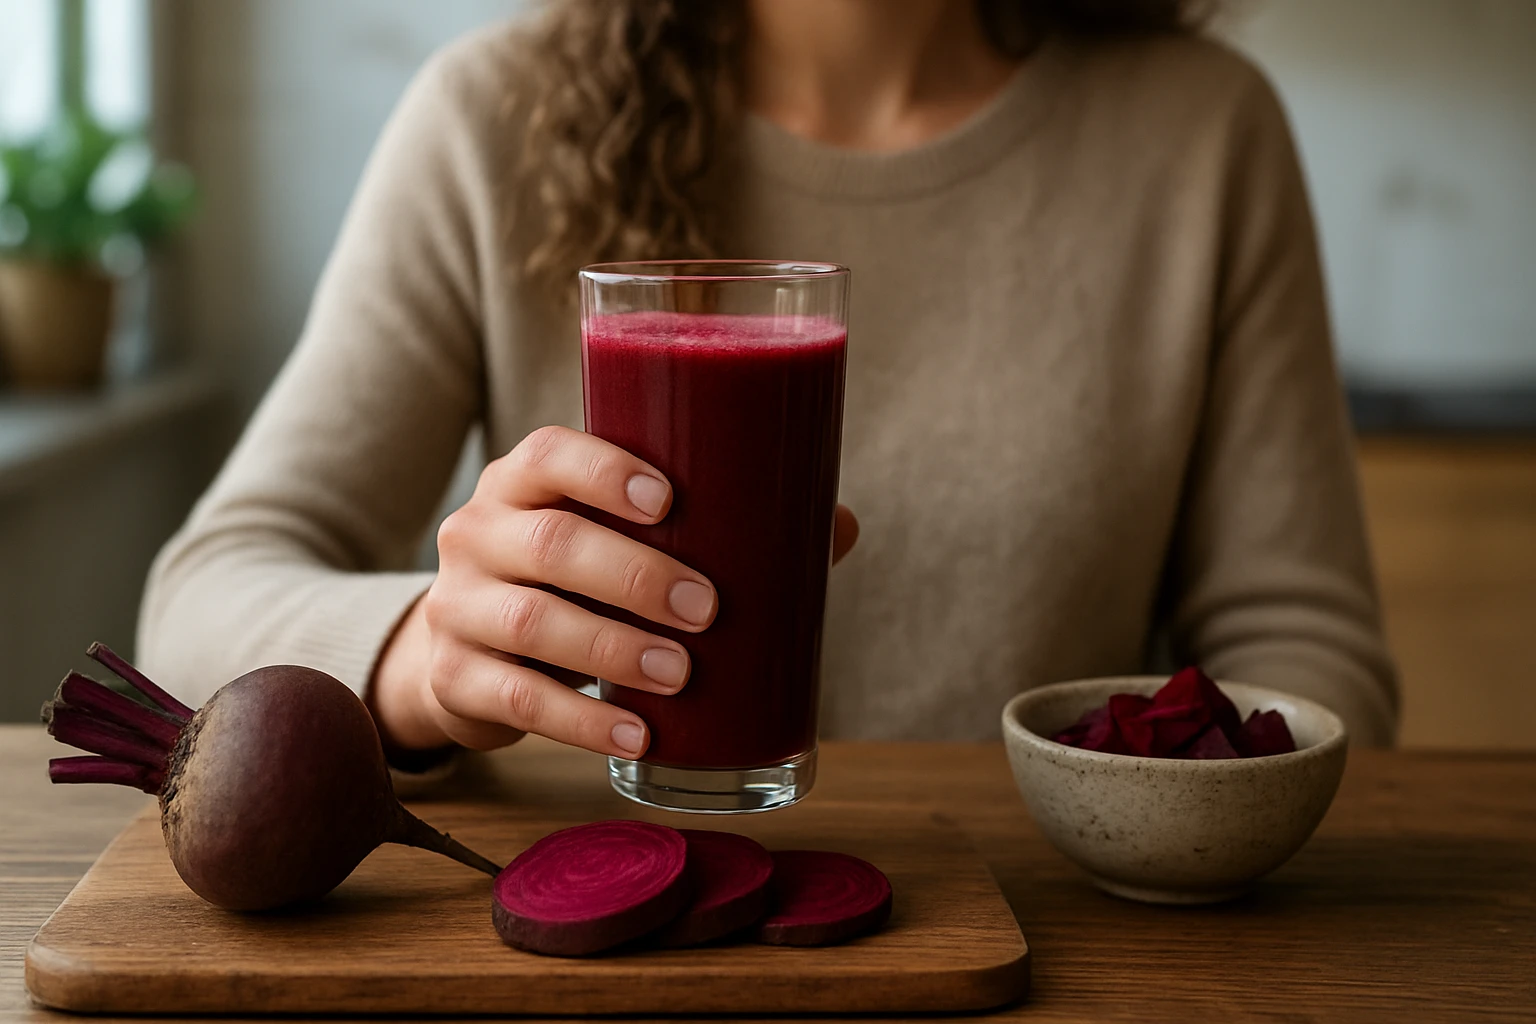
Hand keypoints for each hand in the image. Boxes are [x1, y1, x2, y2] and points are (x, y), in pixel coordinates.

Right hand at [369, 425, 858, 759]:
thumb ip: (710, 526)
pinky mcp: (455, 678)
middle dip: (636, 576)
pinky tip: (639, 737)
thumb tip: (836, 525)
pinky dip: (585, 723)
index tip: (669, 499)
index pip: (548, 454)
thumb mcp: (615, 541)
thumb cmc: (571, 579)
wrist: (465, 648)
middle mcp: (477, 532)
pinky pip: (519, 699)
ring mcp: (457, 606)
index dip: (604, 471)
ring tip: (681, 675)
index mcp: (522, 482)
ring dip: (616, 651)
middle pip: (552, 544)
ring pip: (534, 622)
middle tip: (707, 609)